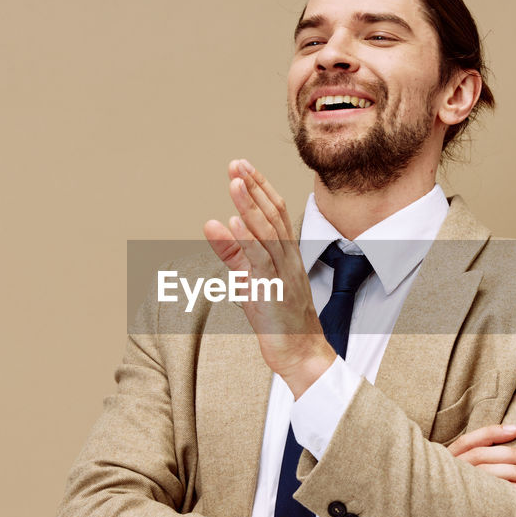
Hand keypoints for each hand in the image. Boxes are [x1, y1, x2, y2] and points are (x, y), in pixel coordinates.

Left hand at [203, 159, 333, 396]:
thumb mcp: (250, 278)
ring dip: (249, 206)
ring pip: (268, 233)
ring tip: (234, 183)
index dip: (258, 187)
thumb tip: (215, 222)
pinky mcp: (274, 292)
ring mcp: (283, 274)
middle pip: (272, 215)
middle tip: (236, 163)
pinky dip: (248, 240)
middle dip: (253, 187)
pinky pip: (262, 262)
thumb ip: (232, 251)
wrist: (301, 352)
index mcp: (285, 253)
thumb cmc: (277, 317)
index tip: (242, 166)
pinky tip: (235, 222)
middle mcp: (287, 258)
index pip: (274, 211)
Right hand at [448, 423, 515, 495]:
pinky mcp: (465, 507)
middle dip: (514, 456)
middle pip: (483, 456)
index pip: (469, 441)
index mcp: (447, 460)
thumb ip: (476, 461)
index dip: (493, 433)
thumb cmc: (457, 495)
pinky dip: (510, 491)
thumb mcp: (458, 472)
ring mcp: (456, 489)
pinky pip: (490, 497)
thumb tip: (511, 440)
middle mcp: (450, 472)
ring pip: (488, 474)